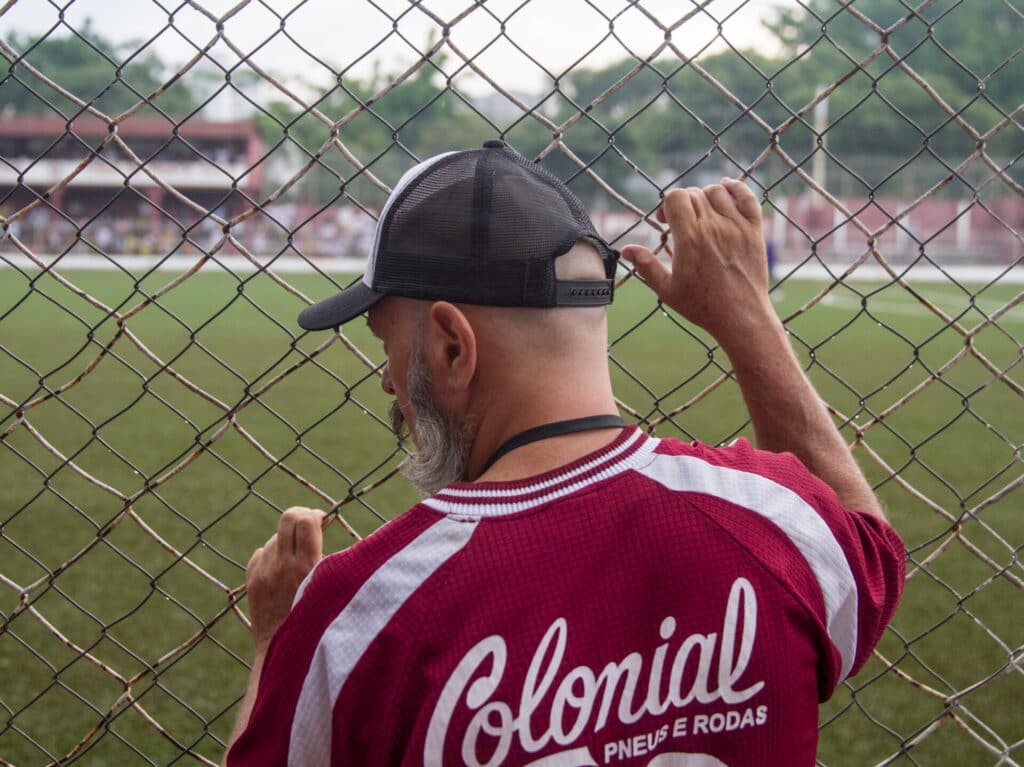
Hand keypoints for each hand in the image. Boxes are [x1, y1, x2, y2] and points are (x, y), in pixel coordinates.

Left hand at [245, 507, 324, 652]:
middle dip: (301, 517)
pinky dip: (273, 555)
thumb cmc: (320, 623)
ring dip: (288, 540)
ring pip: (276, 538)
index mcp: (306, 567)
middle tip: (311, 527)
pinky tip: (283, 571)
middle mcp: (281, 566)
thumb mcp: (333, 589)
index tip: (323, 522)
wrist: (285, 654)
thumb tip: (331, 531)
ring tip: (300, 559)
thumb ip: (334, 560)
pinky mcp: (251, 581)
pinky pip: (262, 553)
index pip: (305, 520)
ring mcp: (263, 573)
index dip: (316, 515)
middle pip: (288, 518)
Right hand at [622, 179, 772, 347]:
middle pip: (693, 193)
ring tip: (700, 212)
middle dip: (682, 203)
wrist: (741, 316)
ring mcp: (736, 226)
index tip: (664, 221)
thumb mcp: (667, 289)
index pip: (675, 197)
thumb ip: (646, 266)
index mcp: (689, 239)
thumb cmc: (702, 306)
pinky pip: (747, 196)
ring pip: (717, 191)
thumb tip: (627, 250)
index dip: (665, 204)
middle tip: (680, 221)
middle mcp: (713, 227)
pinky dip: (736, 187)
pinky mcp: (754, 229)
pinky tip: (725, 188)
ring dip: (704, 196)